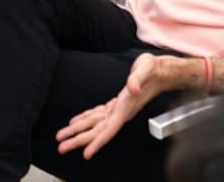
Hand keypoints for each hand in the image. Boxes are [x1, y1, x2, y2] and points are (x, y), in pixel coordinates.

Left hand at [56, 53, 170, 159]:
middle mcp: (121, 112)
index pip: (109, 129)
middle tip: (61, 147)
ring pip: (95, 123)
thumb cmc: (153, 70)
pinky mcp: (116, 103)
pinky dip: (85, 118)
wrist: (162, 72)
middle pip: (98, 130)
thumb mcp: (145, 69)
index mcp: (126, 107)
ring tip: (63, 137)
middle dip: (79, 139)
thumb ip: (137, 79)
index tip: (86, 153)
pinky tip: (76, 121)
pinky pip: (98, 114)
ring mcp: (118, 109)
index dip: (97, 142)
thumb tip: (133, 88)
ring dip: (78, 131)